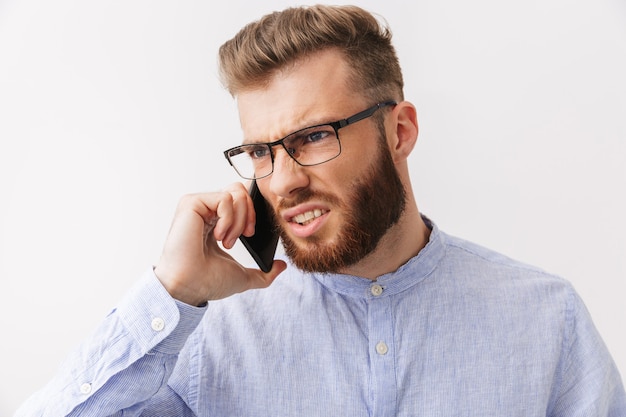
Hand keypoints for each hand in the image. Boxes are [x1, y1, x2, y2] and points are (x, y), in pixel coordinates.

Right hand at [153, 183, 285, 305]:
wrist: (192, 287)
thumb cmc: (208, 282)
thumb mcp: (243, 276)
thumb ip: (264, 273)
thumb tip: (281, 266)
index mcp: (216, 222)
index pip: (240, 200)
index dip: (252, 213)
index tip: (249, 234)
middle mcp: (206, 211)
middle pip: (240, 191)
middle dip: (250, 213)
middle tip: (244, 235)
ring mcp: (198, 206)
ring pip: (235, 193)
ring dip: (238, 220)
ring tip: (226, 240)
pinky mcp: (191, 203)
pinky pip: (224, 198)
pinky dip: (228, 219)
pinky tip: (218, 235)